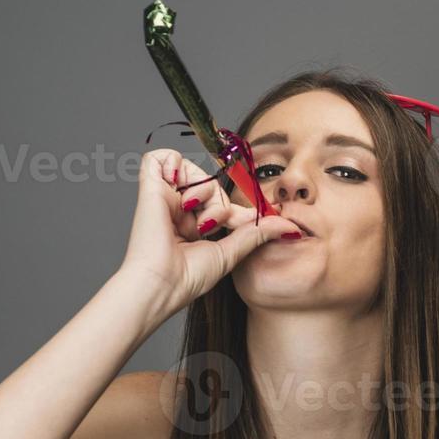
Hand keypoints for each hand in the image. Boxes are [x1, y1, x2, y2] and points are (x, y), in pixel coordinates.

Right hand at [115, 148, 302, 316]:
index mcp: (193, 226)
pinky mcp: (149, 188)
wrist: (164, 282)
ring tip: (194, 214)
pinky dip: (171, 163)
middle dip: (221, 203)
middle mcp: (178, 210)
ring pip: (192, 170)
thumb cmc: (191, 276)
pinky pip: (159, 156)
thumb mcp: (232, 252)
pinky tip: (176, 189)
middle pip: (211, 186)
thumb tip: (290, 226)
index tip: (250, 220)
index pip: (221, 203)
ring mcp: (164, 198)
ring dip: (203, 189)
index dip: (236, 208)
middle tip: (214, 224)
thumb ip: (258, 234)